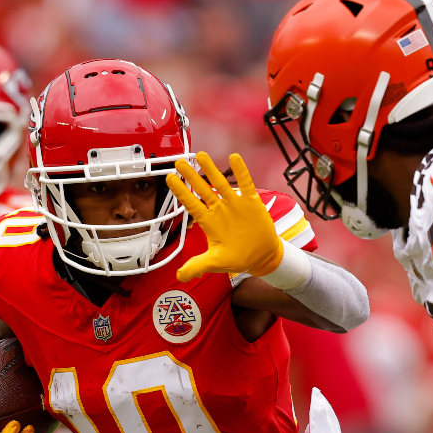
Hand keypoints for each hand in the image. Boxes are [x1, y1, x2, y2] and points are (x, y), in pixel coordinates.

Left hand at [166, 152, 283, 281]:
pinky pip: (245, 184)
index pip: (191, 204)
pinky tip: (235, 158)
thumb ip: (198, 265)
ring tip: (201, 155)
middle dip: (190, 176)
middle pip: (202, 189)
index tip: (170, 179)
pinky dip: (241, 172)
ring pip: (220, 182)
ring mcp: (234, 204)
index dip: (180, 192)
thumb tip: (179, 276)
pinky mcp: (251, 202)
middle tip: (179, 162)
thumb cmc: (238, 257)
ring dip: (211, 169)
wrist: (262, 256)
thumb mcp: (216, 262)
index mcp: (209, 222)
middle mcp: (219, 209)